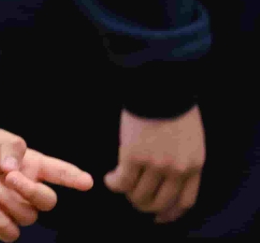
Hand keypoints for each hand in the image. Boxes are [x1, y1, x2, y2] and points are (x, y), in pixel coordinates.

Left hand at [0, 129, 93, 241]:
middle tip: (10, 177)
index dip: (73, 177)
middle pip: (48, 201)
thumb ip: (8, 146)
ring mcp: (14, 207)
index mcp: (30, 165)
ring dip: (11, 202)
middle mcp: (26, 188)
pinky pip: (13, 232)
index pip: (58, 172)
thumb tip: (16, 167)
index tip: (87, 182)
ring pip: (30, 216)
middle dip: (33, 191)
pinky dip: (5, 221)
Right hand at [104, 107, 204, 223]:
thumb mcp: (191, 139)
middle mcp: (177, 170)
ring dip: (127, 194)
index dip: (169, 213)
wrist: (160, 86)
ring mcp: (156, 165)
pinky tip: (109, 178)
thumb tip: (167, 178)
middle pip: (159, 203)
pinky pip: (122, 182)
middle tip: (133, 197)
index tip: (159, 216)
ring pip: (139, 196)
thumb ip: (183, 160)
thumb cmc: (173, 106)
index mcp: (194, 165)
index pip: (184, 202)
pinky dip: (113, 184)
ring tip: (120, 184)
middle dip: (144, 204)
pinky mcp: (133, 156)